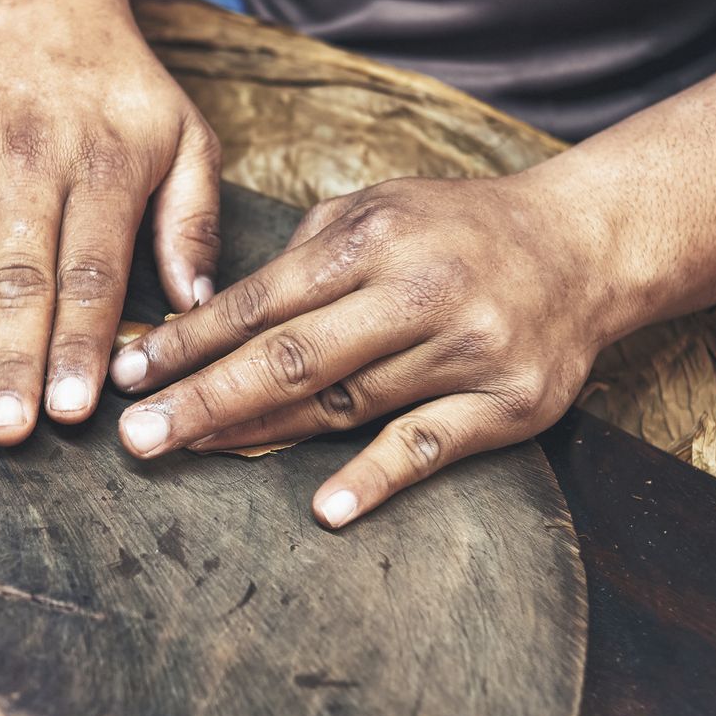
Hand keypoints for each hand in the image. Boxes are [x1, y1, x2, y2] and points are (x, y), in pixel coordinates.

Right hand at [0, 0, 221, 443]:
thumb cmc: (118, 87)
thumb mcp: (188, 136)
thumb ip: (194, 220)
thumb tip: (195, 305)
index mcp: (104, 167)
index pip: (91, 273)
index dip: (81, 344)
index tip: (74, 409)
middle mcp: (32, 159)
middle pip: (20, 276)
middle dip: (11, 358)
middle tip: (4, 430)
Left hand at [107, 175, 630, 527]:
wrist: (586, 245)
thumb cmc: (457, 229)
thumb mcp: (378, 207)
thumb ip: (303, 253)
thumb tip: (210, 312)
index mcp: (375, 237)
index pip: (262, 299)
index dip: (189, 339)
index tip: (129, 372)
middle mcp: (418, 291)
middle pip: (291, 357)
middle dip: (204, 397)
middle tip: (137, 434)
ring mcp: (466, 348)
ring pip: (346, 404)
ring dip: (262, 435)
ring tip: (192, 452)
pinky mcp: (508, 403)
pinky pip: (429, 446)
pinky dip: (376, 478)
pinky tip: (324, 507)